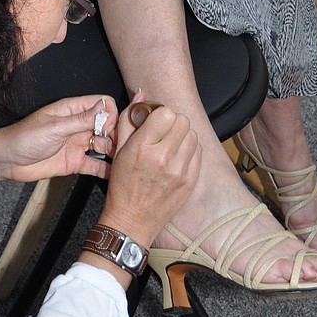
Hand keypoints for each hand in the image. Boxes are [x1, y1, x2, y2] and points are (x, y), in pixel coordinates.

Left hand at [1, 95, 118, 183]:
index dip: (110, 115)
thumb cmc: (25, 137)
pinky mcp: (75, 162)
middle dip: (115, 135)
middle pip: (106, 126)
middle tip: (119, 148)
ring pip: (103, 145)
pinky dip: (105, 169)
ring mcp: (77, 144)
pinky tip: (113, 174)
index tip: (108, 128)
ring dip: (113, 152)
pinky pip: (95, 165)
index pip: (102, 104)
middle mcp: (78, 125)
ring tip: (121, 162)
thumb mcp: (55, 127)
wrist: (9, 160)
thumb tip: (104, 107)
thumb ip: (81, 119)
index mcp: (73, 110)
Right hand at [98, 105, 200, 246]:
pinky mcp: (190, 182)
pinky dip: (189, 151)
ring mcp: (180, 171)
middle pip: (182, 121)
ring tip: (170, 146)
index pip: (166, 113)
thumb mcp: (118, 150)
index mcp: (143, 148)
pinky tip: (177, 158)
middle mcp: (163, 158)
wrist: (132, 221)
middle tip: (163, 133)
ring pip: (193, 135)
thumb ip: (128, 119)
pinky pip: (198, 153)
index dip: (160, 114)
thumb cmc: (122, 186)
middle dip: (173, 123)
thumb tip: (141, 95)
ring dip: (183, 136)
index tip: (154, 122)